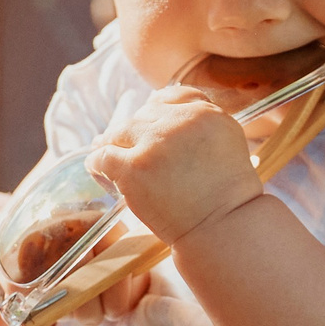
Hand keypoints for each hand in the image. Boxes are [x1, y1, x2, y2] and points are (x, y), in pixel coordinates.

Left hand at [85, 87, 262, 247]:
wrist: (223, 228)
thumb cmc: (227, 195)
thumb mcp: (227, 141)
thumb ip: (199, 120)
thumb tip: (156, 102)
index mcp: (205, 113)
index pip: (170, 97)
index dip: (157, 111)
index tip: (151, 125)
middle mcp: (180, 122)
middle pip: (144, 115)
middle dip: (135, 132)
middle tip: (126, 146)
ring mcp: (154, 143)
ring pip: (120, 131)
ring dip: (112, 143)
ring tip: (106, 153)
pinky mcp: (134, 168)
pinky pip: (103, 156)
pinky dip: (97, 163)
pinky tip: (98, 169)